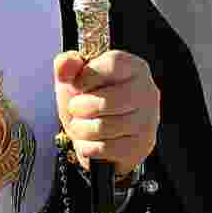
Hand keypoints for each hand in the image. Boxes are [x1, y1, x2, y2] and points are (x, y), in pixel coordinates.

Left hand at [54, 49, 159, 182]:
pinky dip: (87, 146)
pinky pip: (105, 148)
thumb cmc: (89, 98)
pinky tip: (88, 140)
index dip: (87, 76)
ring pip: (103, 127)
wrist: (98, 132)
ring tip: (80, 123)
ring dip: (80, 128)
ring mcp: (147, 121)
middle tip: (74, 108)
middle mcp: (147, 92)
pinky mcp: (141, 146)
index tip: (77, 84)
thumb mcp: (75, 77)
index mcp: (134, 68)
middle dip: (79, 107)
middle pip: (106, 101)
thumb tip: (64, 65)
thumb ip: (67, 65)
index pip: (113, 65)